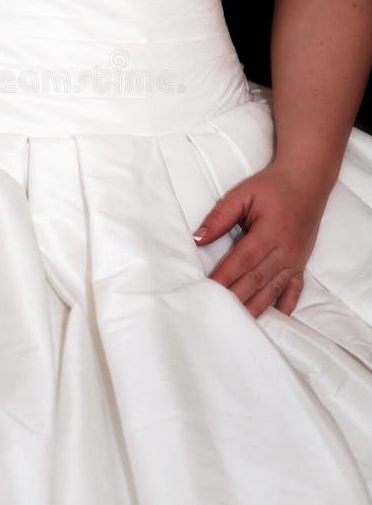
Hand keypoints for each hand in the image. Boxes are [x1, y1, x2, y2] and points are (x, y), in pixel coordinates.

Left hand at [192, 162, 330, 318]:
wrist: (307, 181)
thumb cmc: (272, 186)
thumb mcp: (243, 194)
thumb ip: (220, 216)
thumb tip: (198, 238)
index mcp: (270, 231)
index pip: (243, 259)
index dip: (225, 276)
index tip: (208, 290)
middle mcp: (285, 250)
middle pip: (256, 279)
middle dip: (236, 297)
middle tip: (216, 313)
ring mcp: (296, 259)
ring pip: (273, 289)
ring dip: (255, 307)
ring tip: (238, 323)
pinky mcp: (301, 263)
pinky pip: (294, 289)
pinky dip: (284, 305)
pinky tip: (274, 318)